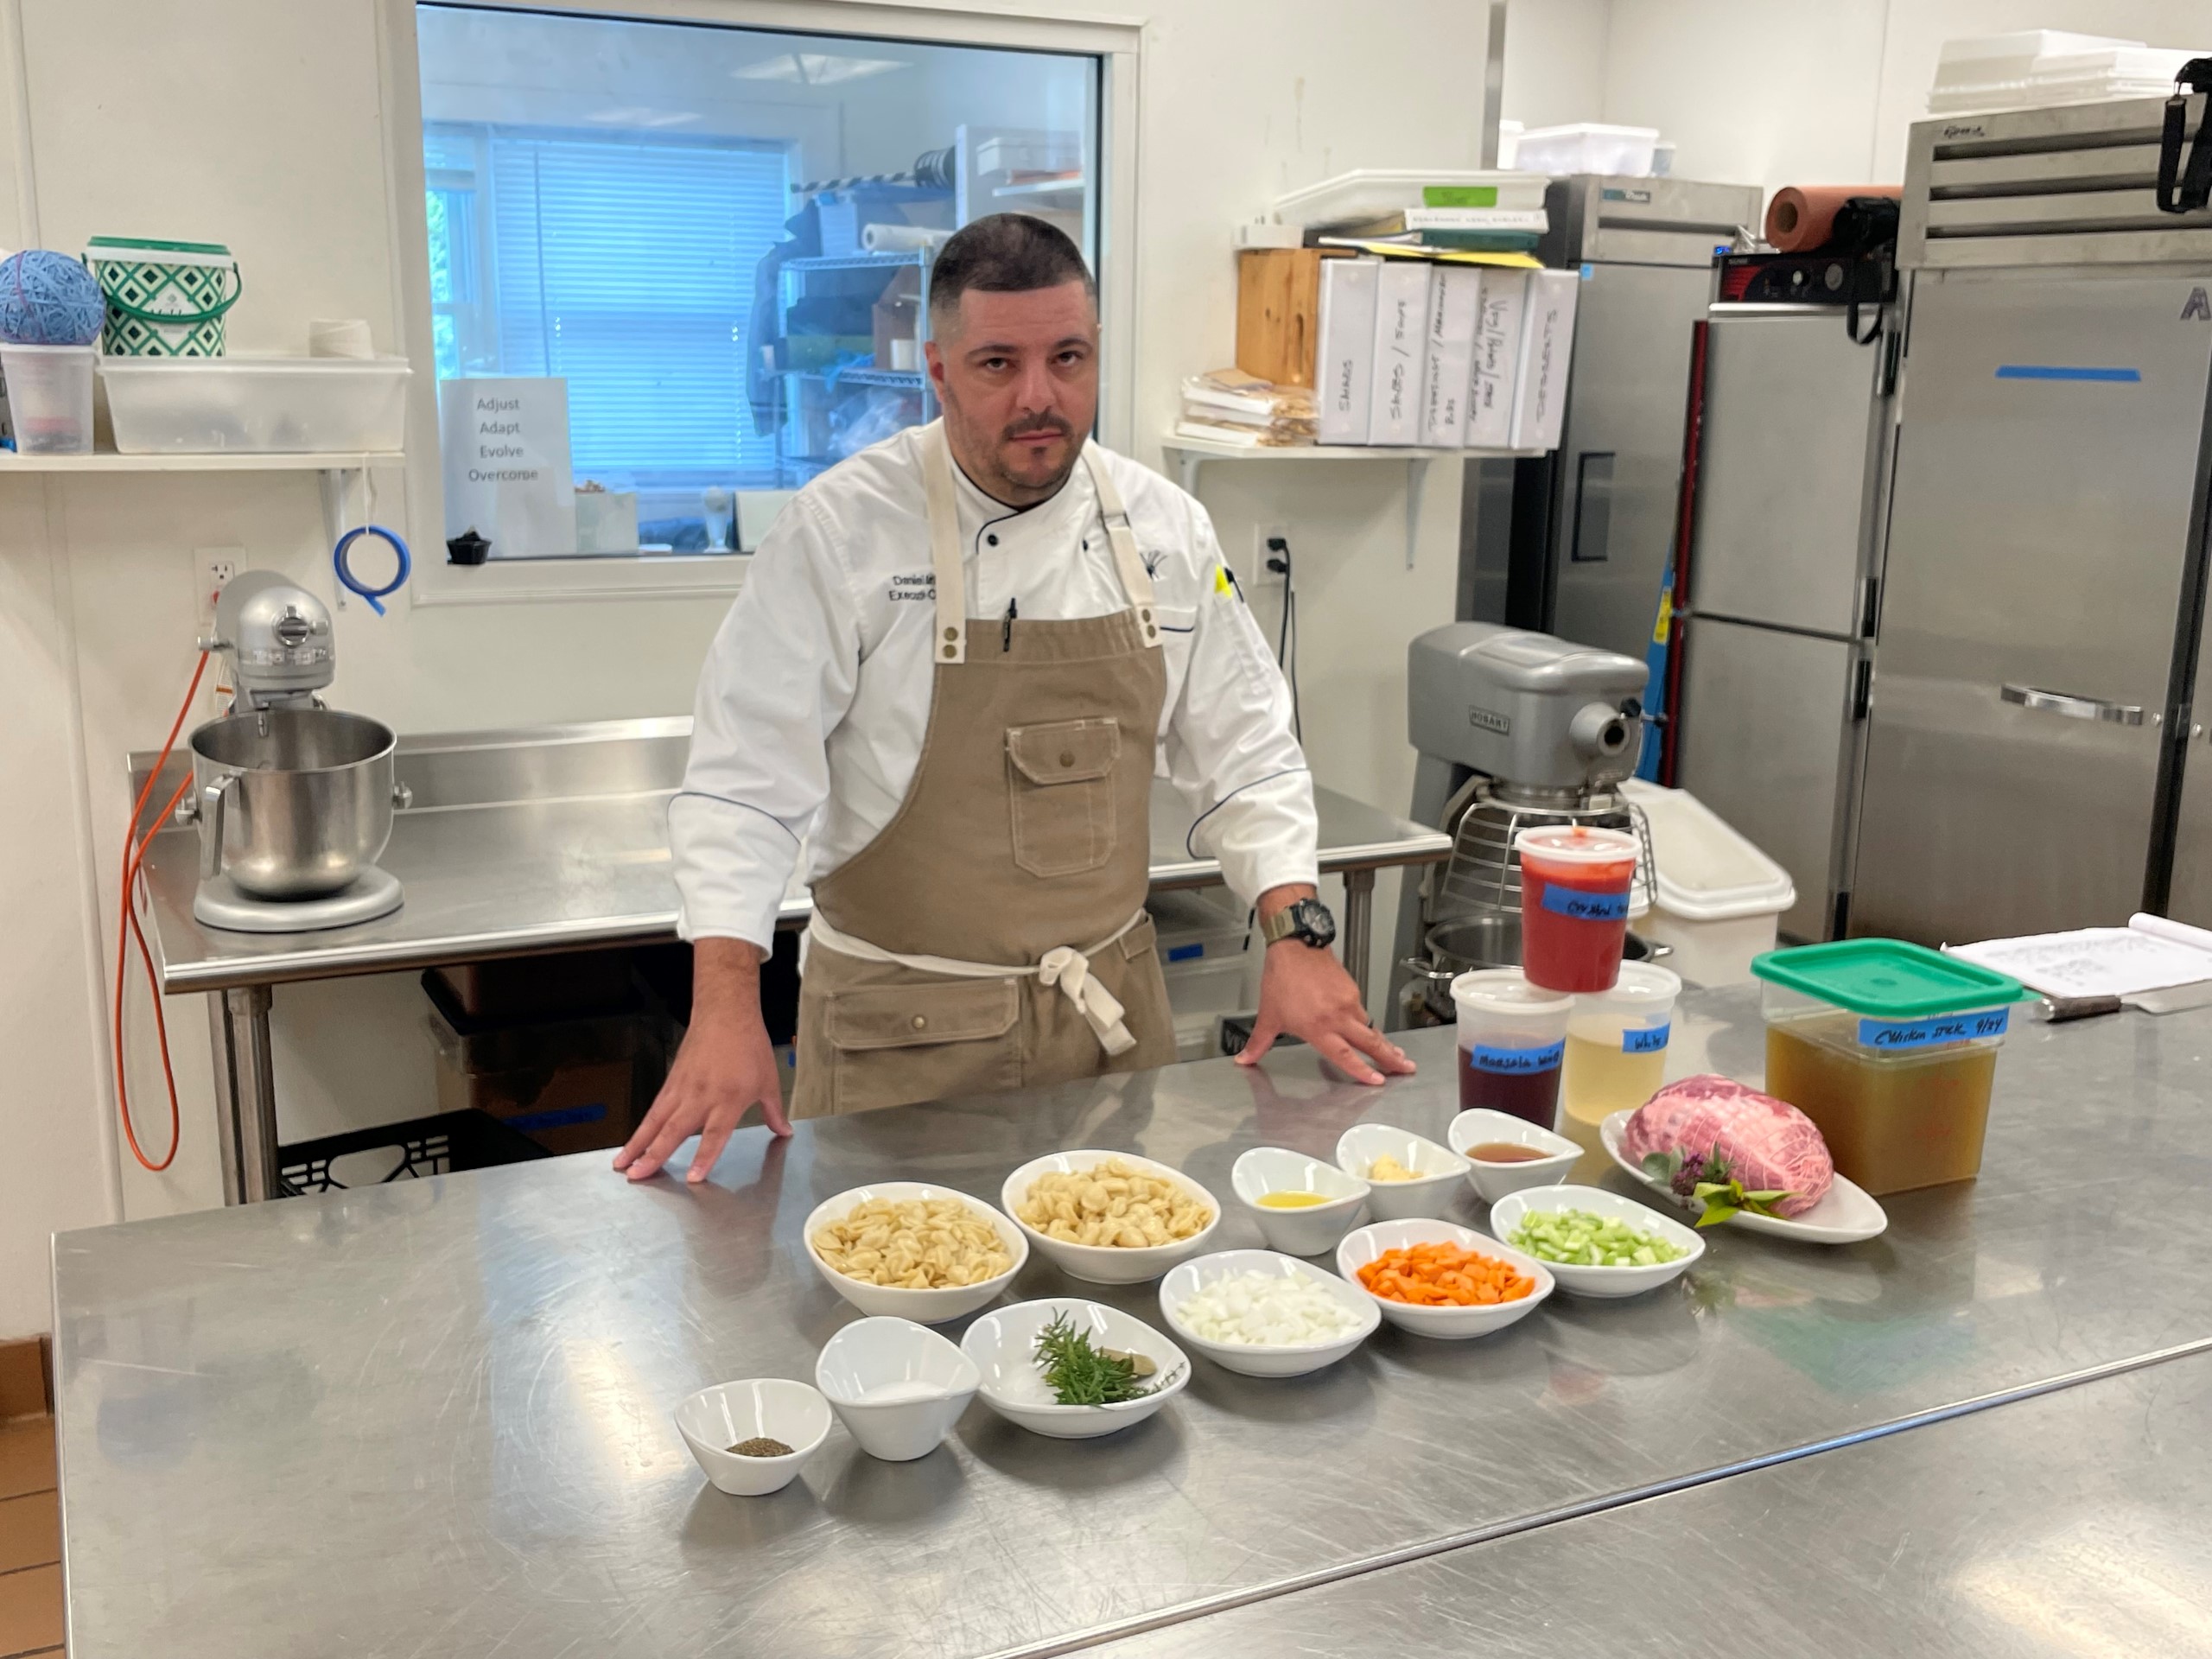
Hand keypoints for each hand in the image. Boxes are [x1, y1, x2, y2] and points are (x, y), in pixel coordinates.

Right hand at [614, 939, 789, 1182]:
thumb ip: (774, 1111)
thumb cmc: (749, 1045)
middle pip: (674, 1130)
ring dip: (637, 1144)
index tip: (692, 1178)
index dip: (704, 1157)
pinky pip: (655, 1108)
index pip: (715, 1135)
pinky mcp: (671, 1081)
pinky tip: (633, 1141)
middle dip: (654, 1156)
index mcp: (729, 1098)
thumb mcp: (769, 1081)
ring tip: (621, 1165)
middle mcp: (701, 1096)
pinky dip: (642, 1126)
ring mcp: (682, 1088)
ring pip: (655, 1121)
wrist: (726, 1013)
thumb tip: (785, 1132)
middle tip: (637, 1176)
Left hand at [1237, 939, 1415, 1085]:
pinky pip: (1362, 1012)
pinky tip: (1370, 1030)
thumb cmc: (1281, 978)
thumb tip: (1243, 1060)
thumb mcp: (1268, 1015)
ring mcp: (1348, 1001)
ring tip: (1396, 1055)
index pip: (1344, 1055)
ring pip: (1370, 1027)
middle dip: (1390, 1058)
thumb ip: (1258, 1042)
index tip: (1378, 1081)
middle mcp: (1337, 1016)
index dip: (1362, 1070)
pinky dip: (1369, 1024)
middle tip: (1407, 1069)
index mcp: (1317, 1027)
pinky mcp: (1351, 989)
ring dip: (1384, 1043)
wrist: (1295, 944)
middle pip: (1370, 1042)